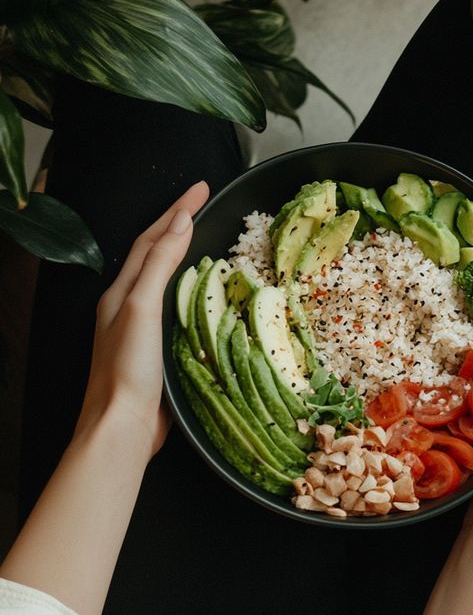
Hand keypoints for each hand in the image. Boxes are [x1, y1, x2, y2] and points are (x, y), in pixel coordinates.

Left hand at [75, 181, 208, 458]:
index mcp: (121, 291)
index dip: (177, 210)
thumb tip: (180, 223)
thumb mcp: (141, 307)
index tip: (202, 187)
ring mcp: (143, 329)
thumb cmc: (127, 370)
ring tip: (208, 237)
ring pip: (167, 280)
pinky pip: (179, 308)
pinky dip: (194, 291)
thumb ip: (159, 264)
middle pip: (156, 253)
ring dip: (186, 254)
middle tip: (205, 202)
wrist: (123, 427)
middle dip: (179, 224)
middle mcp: (129, 305)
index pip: (153, 238)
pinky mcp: (159, 351)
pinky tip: (208, 295)